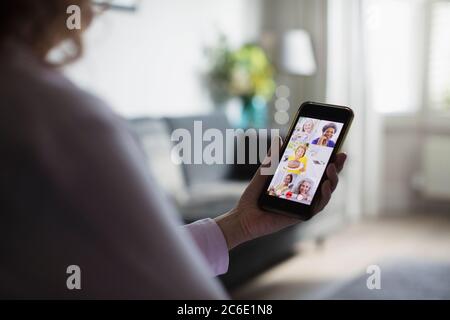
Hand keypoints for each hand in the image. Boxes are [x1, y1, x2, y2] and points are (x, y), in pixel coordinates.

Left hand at [215, 140, 346, 249]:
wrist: (244, 214)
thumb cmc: (254, 195)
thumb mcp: (265, 171)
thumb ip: (274, 157)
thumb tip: (280, 139)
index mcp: (298, 182)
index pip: (318, 170)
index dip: (330, 160)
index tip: (338, 149)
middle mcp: (304, 194)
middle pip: (327, 180)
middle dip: (337, 167)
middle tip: (340, 155)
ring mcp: (304, 205)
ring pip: (326, 194)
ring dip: (333, 180)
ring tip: (331, 168)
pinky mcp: (302, 216)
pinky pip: (318, 207)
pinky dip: (324, 196)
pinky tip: (324, 185)